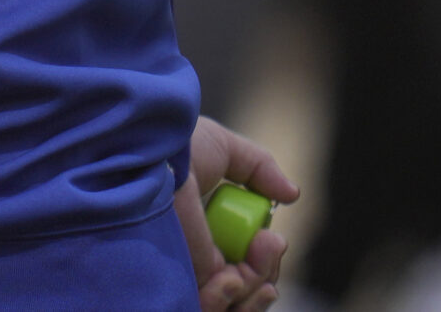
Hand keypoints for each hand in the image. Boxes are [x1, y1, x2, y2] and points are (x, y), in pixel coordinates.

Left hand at [179, 115, 299, 311]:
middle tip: (270, 245)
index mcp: (205, 234)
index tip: (272, 241)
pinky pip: (212, 308)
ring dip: (254, 290)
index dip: (264, 263)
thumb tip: (291, 195)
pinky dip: (230, 298)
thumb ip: (259, 170)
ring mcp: (184, 274)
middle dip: (265, 278)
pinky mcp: (175, 286)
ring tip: (254, 265)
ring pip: (234, 304)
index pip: (242, 267)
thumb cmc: (176, 144)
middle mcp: (193, 259)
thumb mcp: (222, 150)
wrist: (149, 155)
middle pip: (242, 294)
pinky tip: (232, 277)